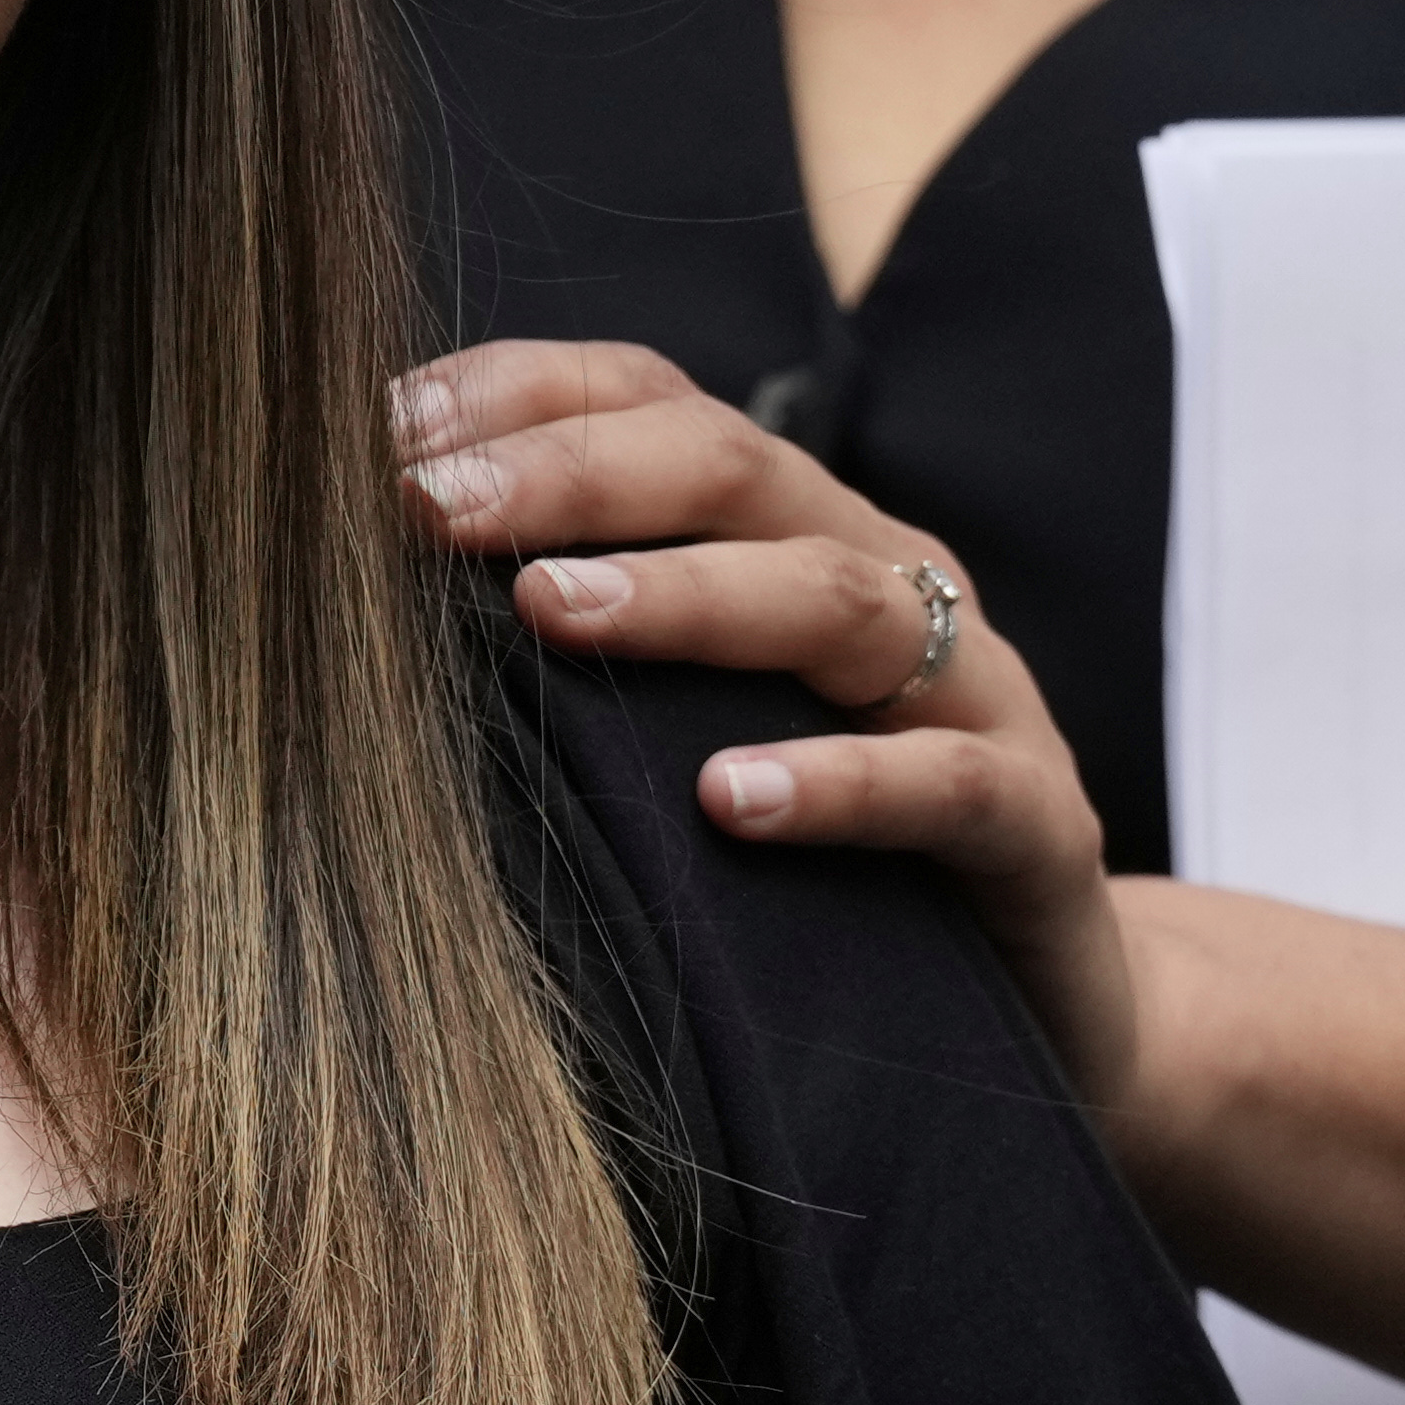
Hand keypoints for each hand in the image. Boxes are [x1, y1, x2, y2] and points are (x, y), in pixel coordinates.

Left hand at [395, 338, 1134, 1102]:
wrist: (1051, 1010)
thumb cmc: (815, 858)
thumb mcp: (685, 725)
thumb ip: (571, 643)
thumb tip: (353, 592)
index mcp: (790, 530)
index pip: (656, 402)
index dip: (523, 394)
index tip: (384, 432)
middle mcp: (885, 578)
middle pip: (737, 466)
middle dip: (573, 474)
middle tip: (429, 509)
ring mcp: (973, 696)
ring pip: (839, 598)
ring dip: (687, 595)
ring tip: (551, 611)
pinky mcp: (1036, 829)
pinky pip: (949, 785)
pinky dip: (839, 785)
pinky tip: (729, 799)